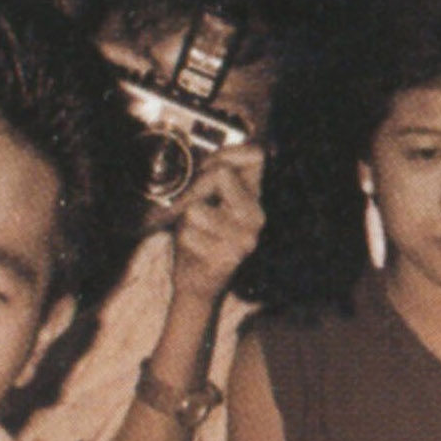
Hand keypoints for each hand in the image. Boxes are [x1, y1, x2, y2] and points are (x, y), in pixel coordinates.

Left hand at [165, 145, 265, 306]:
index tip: (207, 168)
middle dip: (196, 185)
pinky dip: (182, 239)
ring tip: (195, 232)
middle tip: (189, 206)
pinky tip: (194, 250)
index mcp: (257, 199)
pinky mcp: (228, 258)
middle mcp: (257, 217)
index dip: (226, 154)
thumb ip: (216, 176)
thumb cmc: (201, 239)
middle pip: (221, 174)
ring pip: (197, 208)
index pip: (255, 154)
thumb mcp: (211, 202)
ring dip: (186, 219)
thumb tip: (212, 160)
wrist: (198, 286)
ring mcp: (245, 238)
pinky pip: (188, 233)